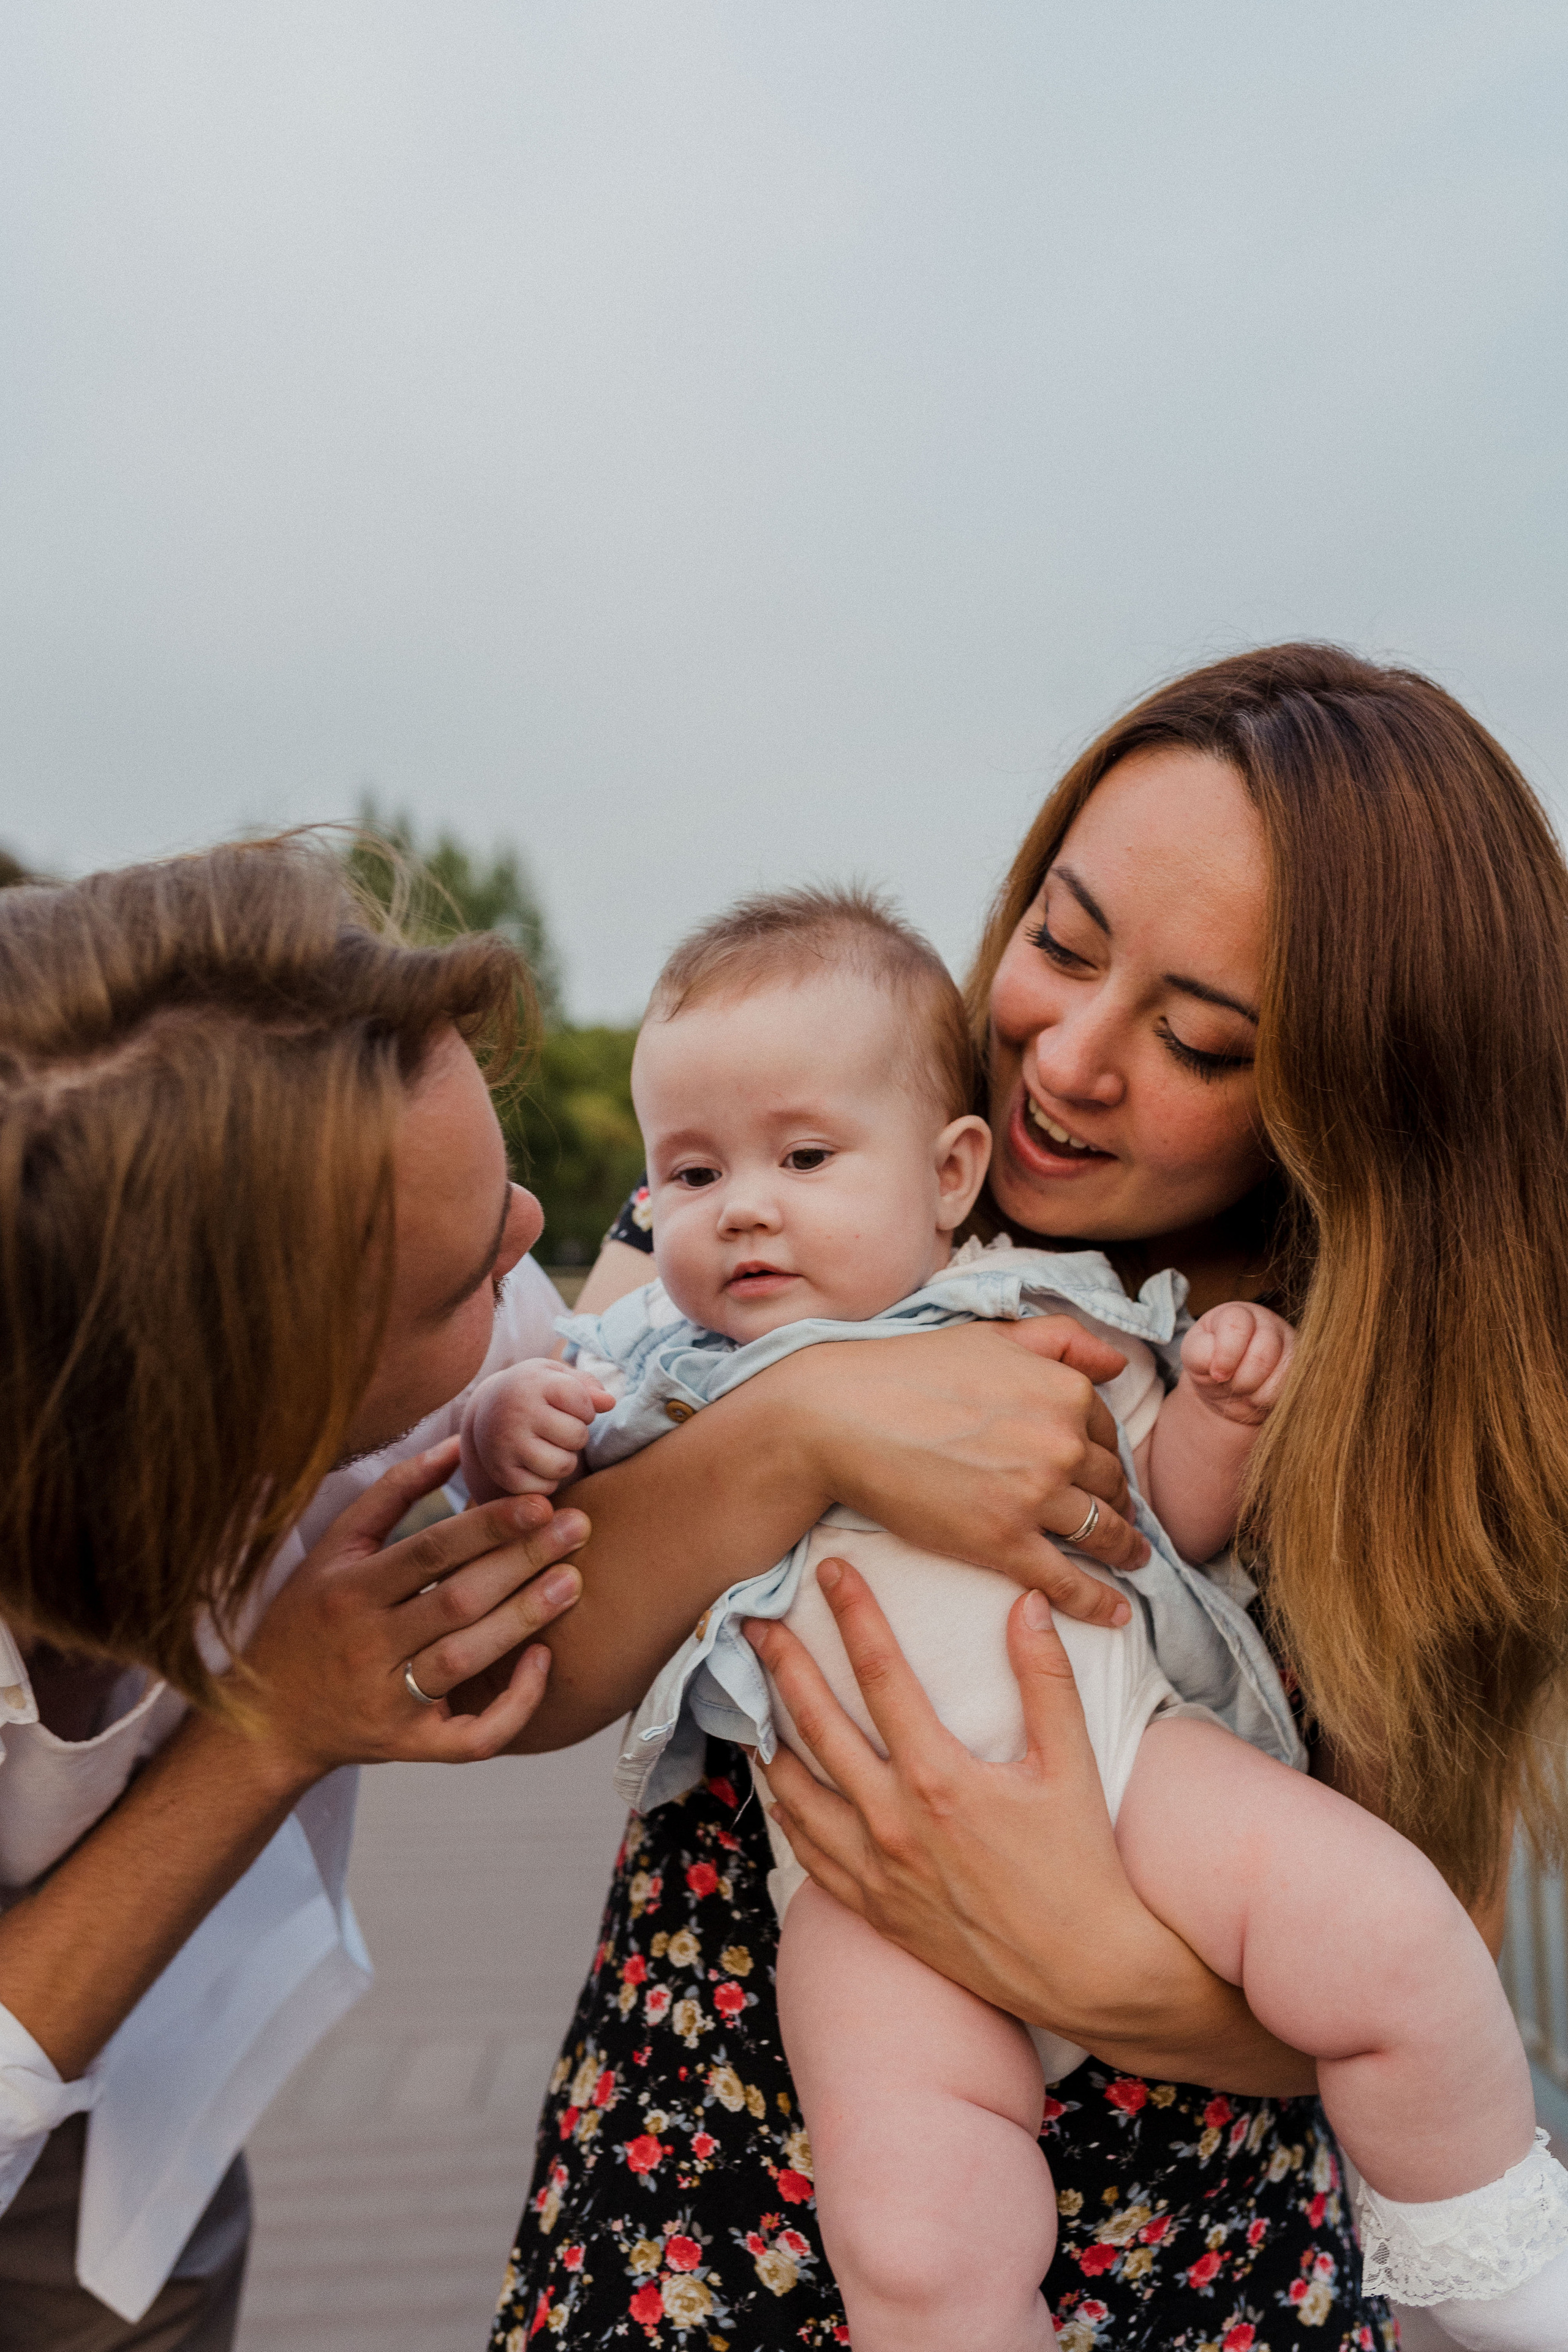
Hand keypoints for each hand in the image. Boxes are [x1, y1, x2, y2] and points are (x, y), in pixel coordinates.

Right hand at [242, 1437, 587, 1781]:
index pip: (429, 1551)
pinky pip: (470, 1736)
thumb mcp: (333, 1550)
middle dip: (522, 1562)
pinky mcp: (408, 1745)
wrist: (267, 1720)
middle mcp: (367, 1646)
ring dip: (525, 1620)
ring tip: (574, 1582)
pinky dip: (512, 1705)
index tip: (541, 1502)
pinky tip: (542, 1662)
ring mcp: (388, 1701)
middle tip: (579, 1528)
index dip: (488, 1525)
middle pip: (457, 1601)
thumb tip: (457, 1445)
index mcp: (349, 1591)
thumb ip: (393, 1494)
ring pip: (466, 1659)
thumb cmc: (307, 1620)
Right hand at [460, 1360, 616, 1499]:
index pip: (583, 1403)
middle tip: (559, 1428)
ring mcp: (505, 1445)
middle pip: (577, 1436)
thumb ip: (587, 1386)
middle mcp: (515, 1413)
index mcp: (531, 1383)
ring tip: (552, 1446)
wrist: (488, 1412)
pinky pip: (545, 1488)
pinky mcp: (501, 1473)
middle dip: (577, 1434)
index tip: (570, 1406)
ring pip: (563, 1466)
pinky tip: (537, 1463)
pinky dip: (548, 1480)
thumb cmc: (534, 1392)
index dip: (586, 1409)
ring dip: (565, 1460)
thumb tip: (609, 1403)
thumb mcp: (557, 1376)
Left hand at [745, 1560, 1194, 2052]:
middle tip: (753, 1625)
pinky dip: (784, 1810)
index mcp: (940, 1779)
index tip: (832, 1571)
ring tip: (748, 1698)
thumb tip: (1027, 1604)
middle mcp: (894, 1823)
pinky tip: (776, 1784)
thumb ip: (1046, 1680)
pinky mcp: (872, 1908)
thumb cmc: (1083, 1866)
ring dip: (767, 1739)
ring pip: (794, 1794)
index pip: (880, 1675)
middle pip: (816, 1726)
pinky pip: (807, 1851)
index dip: (854, 1615)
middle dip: (782, 1666)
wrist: (1085, 1973)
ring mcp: (876, 1870)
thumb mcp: (1073, 1765)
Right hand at [778, 1314, 1148, 1628]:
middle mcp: (1061, 1442)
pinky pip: (1066, 1581)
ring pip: (1101, 1532)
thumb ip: (1062, 1341)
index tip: (1105, 1473)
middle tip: (1119, 1519)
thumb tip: (1118, 1364)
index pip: (1107, 1432)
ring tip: (1131, 1560)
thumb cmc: (908, 1370)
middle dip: (1119, 1502)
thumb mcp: (993, 1335)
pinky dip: (1096, 1601)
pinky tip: (1116, 1611)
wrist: (841, 1416)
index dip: (1106, 1454)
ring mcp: (1035, 1496)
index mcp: (1064, 1391)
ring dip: (1124, 1550)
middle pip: (1111, 1484)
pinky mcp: (1003, 1543)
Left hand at [1181, 1303, 1295, 1426]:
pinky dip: (1270, 1398)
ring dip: (1256, 1391)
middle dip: (1241, 1380)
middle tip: (1230, 1384)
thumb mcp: (1195, 1356)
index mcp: (1236, 1313)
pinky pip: (1292, 1386)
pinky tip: (1258, 1394)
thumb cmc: (1209, 1364)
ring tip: (1243, 1389)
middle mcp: (1266, 1322)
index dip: (1226, 1355)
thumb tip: (1221, 1368)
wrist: (1228, 1386)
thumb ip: (1200, 1354)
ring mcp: (1288, 1343)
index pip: (1237, 1326)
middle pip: (1262, 1354)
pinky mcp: (1300, 1365)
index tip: (1216, 1374)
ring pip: (1281, 1371)